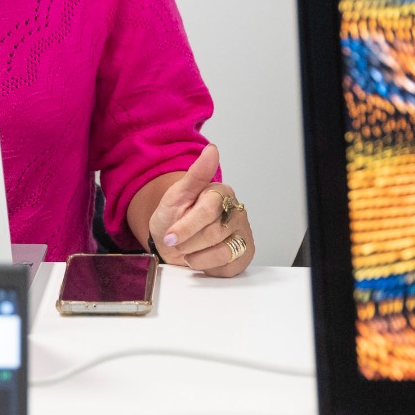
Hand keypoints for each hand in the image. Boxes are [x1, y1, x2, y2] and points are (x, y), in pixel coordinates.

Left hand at [148, 145, 253, 276]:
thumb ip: (196, 174)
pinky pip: (227, 265)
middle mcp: (237, 211)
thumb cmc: (174, 217)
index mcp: (221, 192)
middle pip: (213, 232)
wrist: (171, 242)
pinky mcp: (244, 254)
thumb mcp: (177, 195)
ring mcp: (243, 233)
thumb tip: (212, 149)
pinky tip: (199, 257)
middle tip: (176, 242)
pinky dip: (206, 265)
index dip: (187, 226)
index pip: (209, 210)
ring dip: (195, 255)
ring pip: (221, 250)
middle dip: (188, 242)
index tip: (169, 236)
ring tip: (187, 249)